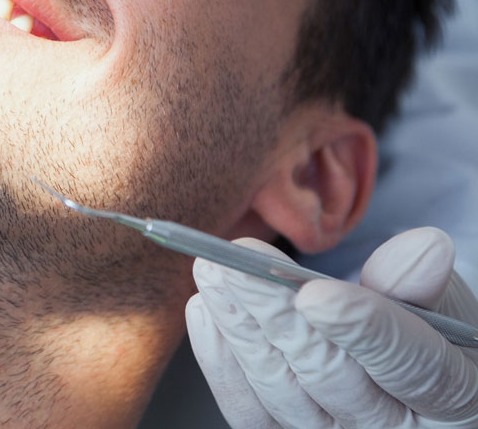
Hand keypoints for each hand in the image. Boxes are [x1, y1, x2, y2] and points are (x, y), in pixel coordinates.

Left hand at [186, 227, 477, 427]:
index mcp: (455, 400)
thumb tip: (422, 248)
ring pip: (283, 391)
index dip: (362, 328)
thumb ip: (424, 284)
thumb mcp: (444, 308)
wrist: (404, 368)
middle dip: (277, 315)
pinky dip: (222, 360)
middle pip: (332, 376)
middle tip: (236, 264)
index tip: (313, 292)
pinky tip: (206, 311)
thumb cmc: (430, 334)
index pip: (412, 367)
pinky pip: (249, 410)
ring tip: (213, 273)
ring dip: (240, 328)